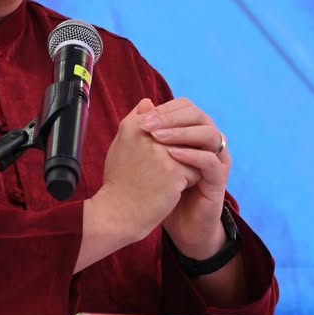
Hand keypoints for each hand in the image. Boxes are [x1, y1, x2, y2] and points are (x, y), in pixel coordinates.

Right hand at [78, 99, 200, 271]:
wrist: (118, 213)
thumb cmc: (120, 181)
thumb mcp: (121, 143)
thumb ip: (136, 119)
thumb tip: (149, 102)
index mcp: (135, 124)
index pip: (169, 121)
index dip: (170, 140)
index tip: (155, 158)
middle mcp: (148, 133)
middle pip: (184, 135)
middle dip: (181, 152)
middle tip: (162, 172)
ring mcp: (162, 152)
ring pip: (192, 152)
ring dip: (185, 166)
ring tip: (166, 180)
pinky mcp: (174, 171)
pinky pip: (195, 170)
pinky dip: (187, 183)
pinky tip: (170, 191)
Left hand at [138, 98, 230, 259]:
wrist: (179, 225)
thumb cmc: (163, 189)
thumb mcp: (152, 157)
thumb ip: (150, 132)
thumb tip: (143, 103)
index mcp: (195, 134)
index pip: (186, 108)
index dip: (166, 109)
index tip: (142, 117)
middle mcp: (210, 143)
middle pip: (199, 116)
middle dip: (172, 118)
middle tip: (148, 124)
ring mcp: (218, 160)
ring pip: (209, 134)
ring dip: (182, 133)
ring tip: (157, 137)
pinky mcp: (219, 179)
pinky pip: (211, 160)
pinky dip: (191, 155)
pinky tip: (171, 155)